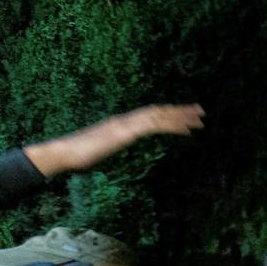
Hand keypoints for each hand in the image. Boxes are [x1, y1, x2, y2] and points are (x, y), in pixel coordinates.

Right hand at [24, 104, 203, 177]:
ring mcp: (126, 124)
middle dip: (180, 111)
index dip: (169, 113)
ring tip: (200, 119)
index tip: (186, 115)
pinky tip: (186, 131)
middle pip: (158, 110)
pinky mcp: (125, 133)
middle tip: (201, 111)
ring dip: (181, 117)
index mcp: (122, 123)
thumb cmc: (82, 154)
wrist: (65, 153)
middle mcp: (126, 119)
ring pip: (159, 116)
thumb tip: (121, 148)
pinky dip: (171, 126)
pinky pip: (153, 127)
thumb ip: (117, 145)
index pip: (150, 114)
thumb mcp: (105, 148)